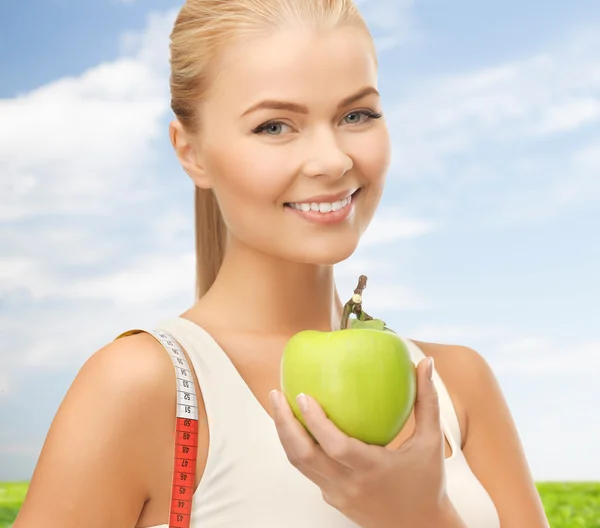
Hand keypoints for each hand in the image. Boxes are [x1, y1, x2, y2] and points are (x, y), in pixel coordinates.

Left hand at [269, 357, 464, 527]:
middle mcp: (349, 484)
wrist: (420, 527)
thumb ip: (427, 402)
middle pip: (303, 455)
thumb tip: (426, 363)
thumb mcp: (431, 442)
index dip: (316, 422)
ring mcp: (337, 494)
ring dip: (285, 433)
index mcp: (373, 469)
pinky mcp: (332, 498)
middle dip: (284, 423)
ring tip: (278, 405)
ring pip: (299, 464)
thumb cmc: (428, 483)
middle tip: (277, 394)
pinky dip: (296, 446)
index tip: (303, 395)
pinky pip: (308, 470)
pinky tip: (296, 424)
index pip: (336, 446)